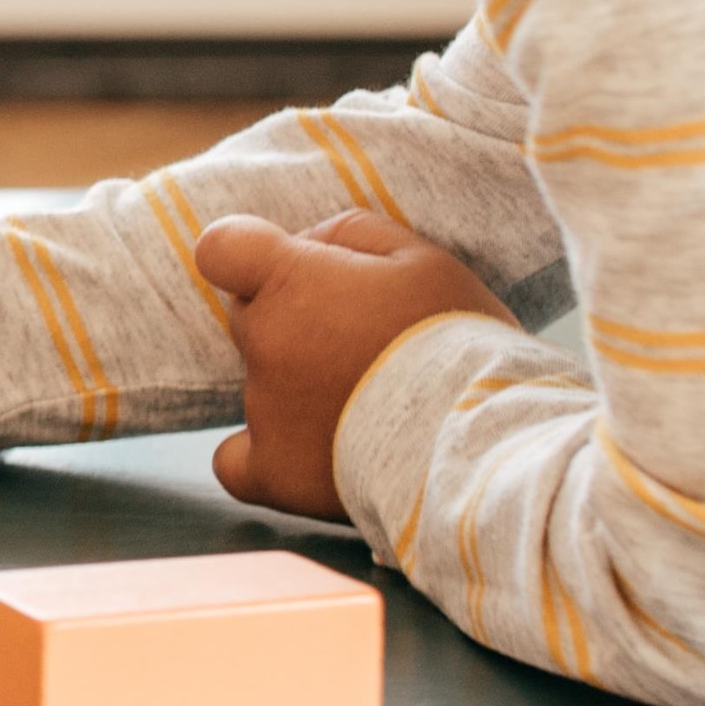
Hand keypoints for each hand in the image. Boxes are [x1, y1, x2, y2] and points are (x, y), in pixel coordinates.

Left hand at [192, 210, 511, 521]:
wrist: (480, 438)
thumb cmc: (458, 339)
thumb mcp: (422, 258)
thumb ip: (352, 234)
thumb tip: (307, 243)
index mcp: (289, 281)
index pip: (224, 250)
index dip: (249, 257)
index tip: (288, 271)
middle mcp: (263, 342)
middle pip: (251, 318)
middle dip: (295, 320)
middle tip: (363, 343)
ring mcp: (262, 409)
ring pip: (258, 384)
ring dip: (296, 386)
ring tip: (369, 403)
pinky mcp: (275, 471)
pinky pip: (236, 462)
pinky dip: (262, 455)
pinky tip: (303, 451)